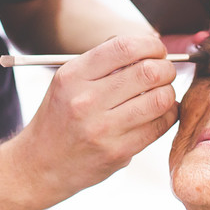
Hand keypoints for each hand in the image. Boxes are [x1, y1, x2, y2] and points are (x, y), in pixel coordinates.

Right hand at [15, 35, 178, 201]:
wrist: (41, 164)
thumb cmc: (61, 117)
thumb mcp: (68, 81)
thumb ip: (103, 62)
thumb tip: (149, 44)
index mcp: (73, 75)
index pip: (125, 47)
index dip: (151, 45)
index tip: (156, 51)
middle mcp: (86, 100)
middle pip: (149, 72)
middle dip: (166, 69)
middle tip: (164, 72)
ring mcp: (102, 129)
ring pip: (160, 99)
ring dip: (168, 92)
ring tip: (161, 93)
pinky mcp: (118, 152)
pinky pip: (160, 126)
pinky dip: (168, 115)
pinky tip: (159, 113)